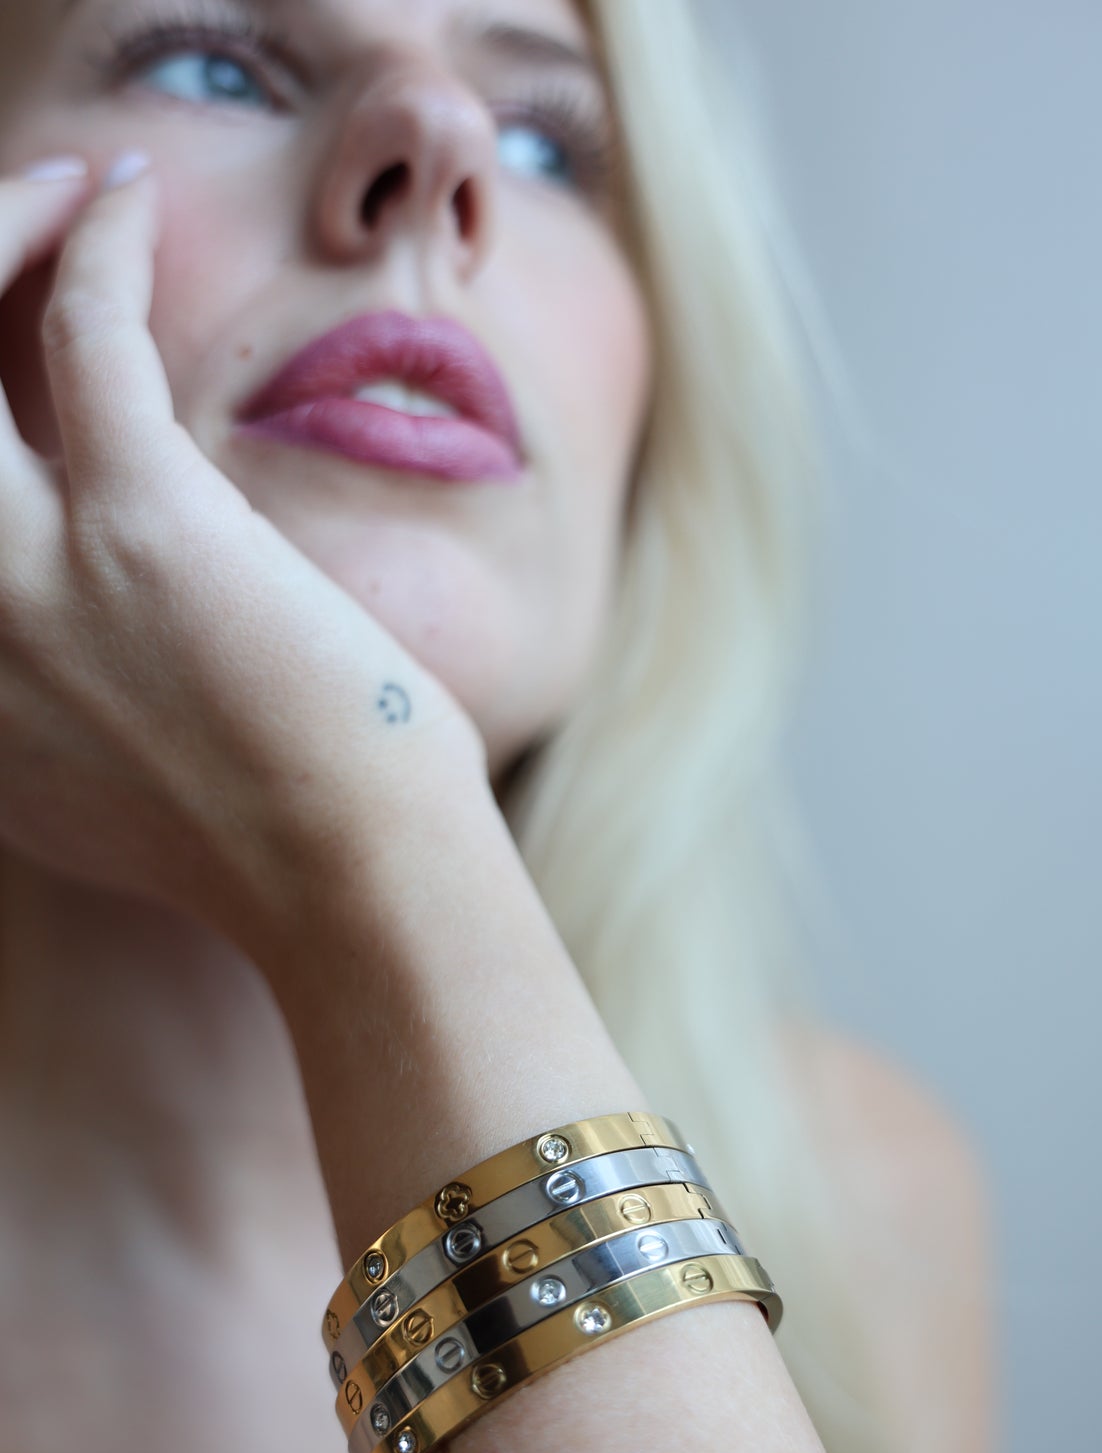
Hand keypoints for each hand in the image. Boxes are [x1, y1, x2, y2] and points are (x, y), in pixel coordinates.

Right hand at [0, 153, 485, 953]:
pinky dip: (94, 243)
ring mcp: (27, 579)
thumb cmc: (275, 844)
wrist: (352, 891)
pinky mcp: (139, 525)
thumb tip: (54, 641)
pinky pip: (86, 330)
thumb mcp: (97, 800)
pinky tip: (129, 201)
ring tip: (60, 194)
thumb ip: (37, 714)